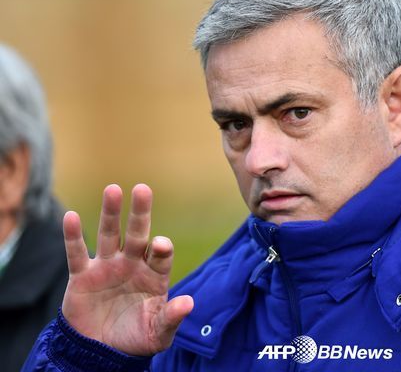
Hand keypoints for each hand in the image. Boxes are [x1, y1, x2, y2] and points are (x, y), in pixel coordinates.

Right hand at [61, 184, 193, 355]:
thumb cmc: (136, 339)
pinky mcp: (82, 276)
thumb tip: (189, 302)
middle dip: (140, 213)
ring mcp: (107, 267)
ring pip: (110, 235)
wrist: (101, 351)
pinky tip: (71, 217)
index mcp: (154, 275)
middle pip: (138, 234)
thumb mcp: (157, 333)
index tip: (161, 244)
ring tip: (112, 189)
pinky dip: (73, 236)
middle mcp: (132, 265)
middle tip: (143, 189)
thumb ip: (171, 317)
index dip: (162, 248)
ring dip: (111, 213)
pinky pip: (77, 253)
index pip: (161, 256)